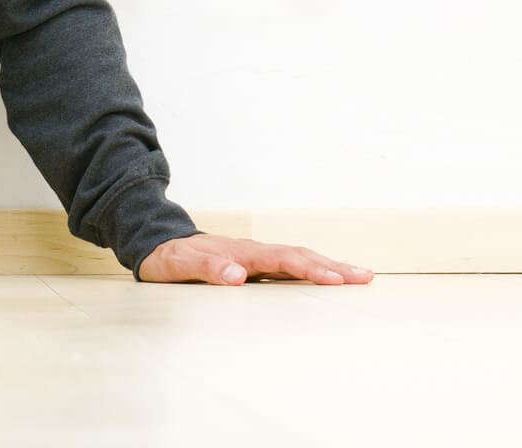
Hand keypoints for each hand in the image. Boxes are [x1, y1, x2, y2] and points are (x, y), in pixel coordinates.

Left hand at [137, 233, 372, 285]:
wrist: (156, 242)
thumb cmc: (167, 258)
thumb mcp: (178, 266)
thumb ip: (206, 270)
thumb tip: (238, 277)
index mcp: (240, 253)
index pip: (283, 260)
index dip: (310, 270)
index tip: (336, 280)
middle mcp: (253, 251)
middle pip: (299, 256)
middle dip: (333, 267)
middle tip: (365, 277)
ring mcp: (255, 256)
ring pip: (298, 259)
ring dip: (328, 266)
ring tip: (359, 275)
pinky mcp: (253, 264)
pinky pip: (289, 265)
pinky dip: (312, 270)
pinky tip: (326, 278)